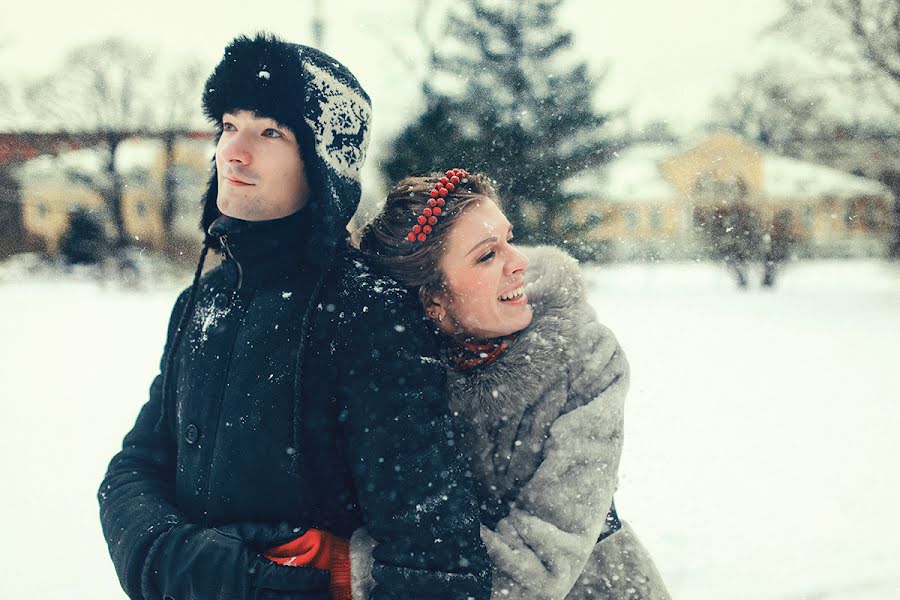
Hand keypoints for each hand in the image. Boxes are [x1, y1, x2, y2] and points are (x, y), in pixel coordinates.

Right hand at [148, 524, 329, 599]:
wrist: (173, 563)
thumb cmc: (210, 544)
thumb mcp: (241, 532)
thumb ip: (273, 532)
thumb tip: (302, 529)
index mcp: (252, 571)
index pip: (291, 580)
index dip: (313, 581)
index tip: (326, 578)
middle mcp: (246, 594)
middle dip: (311, 598)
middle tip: (328, 594)